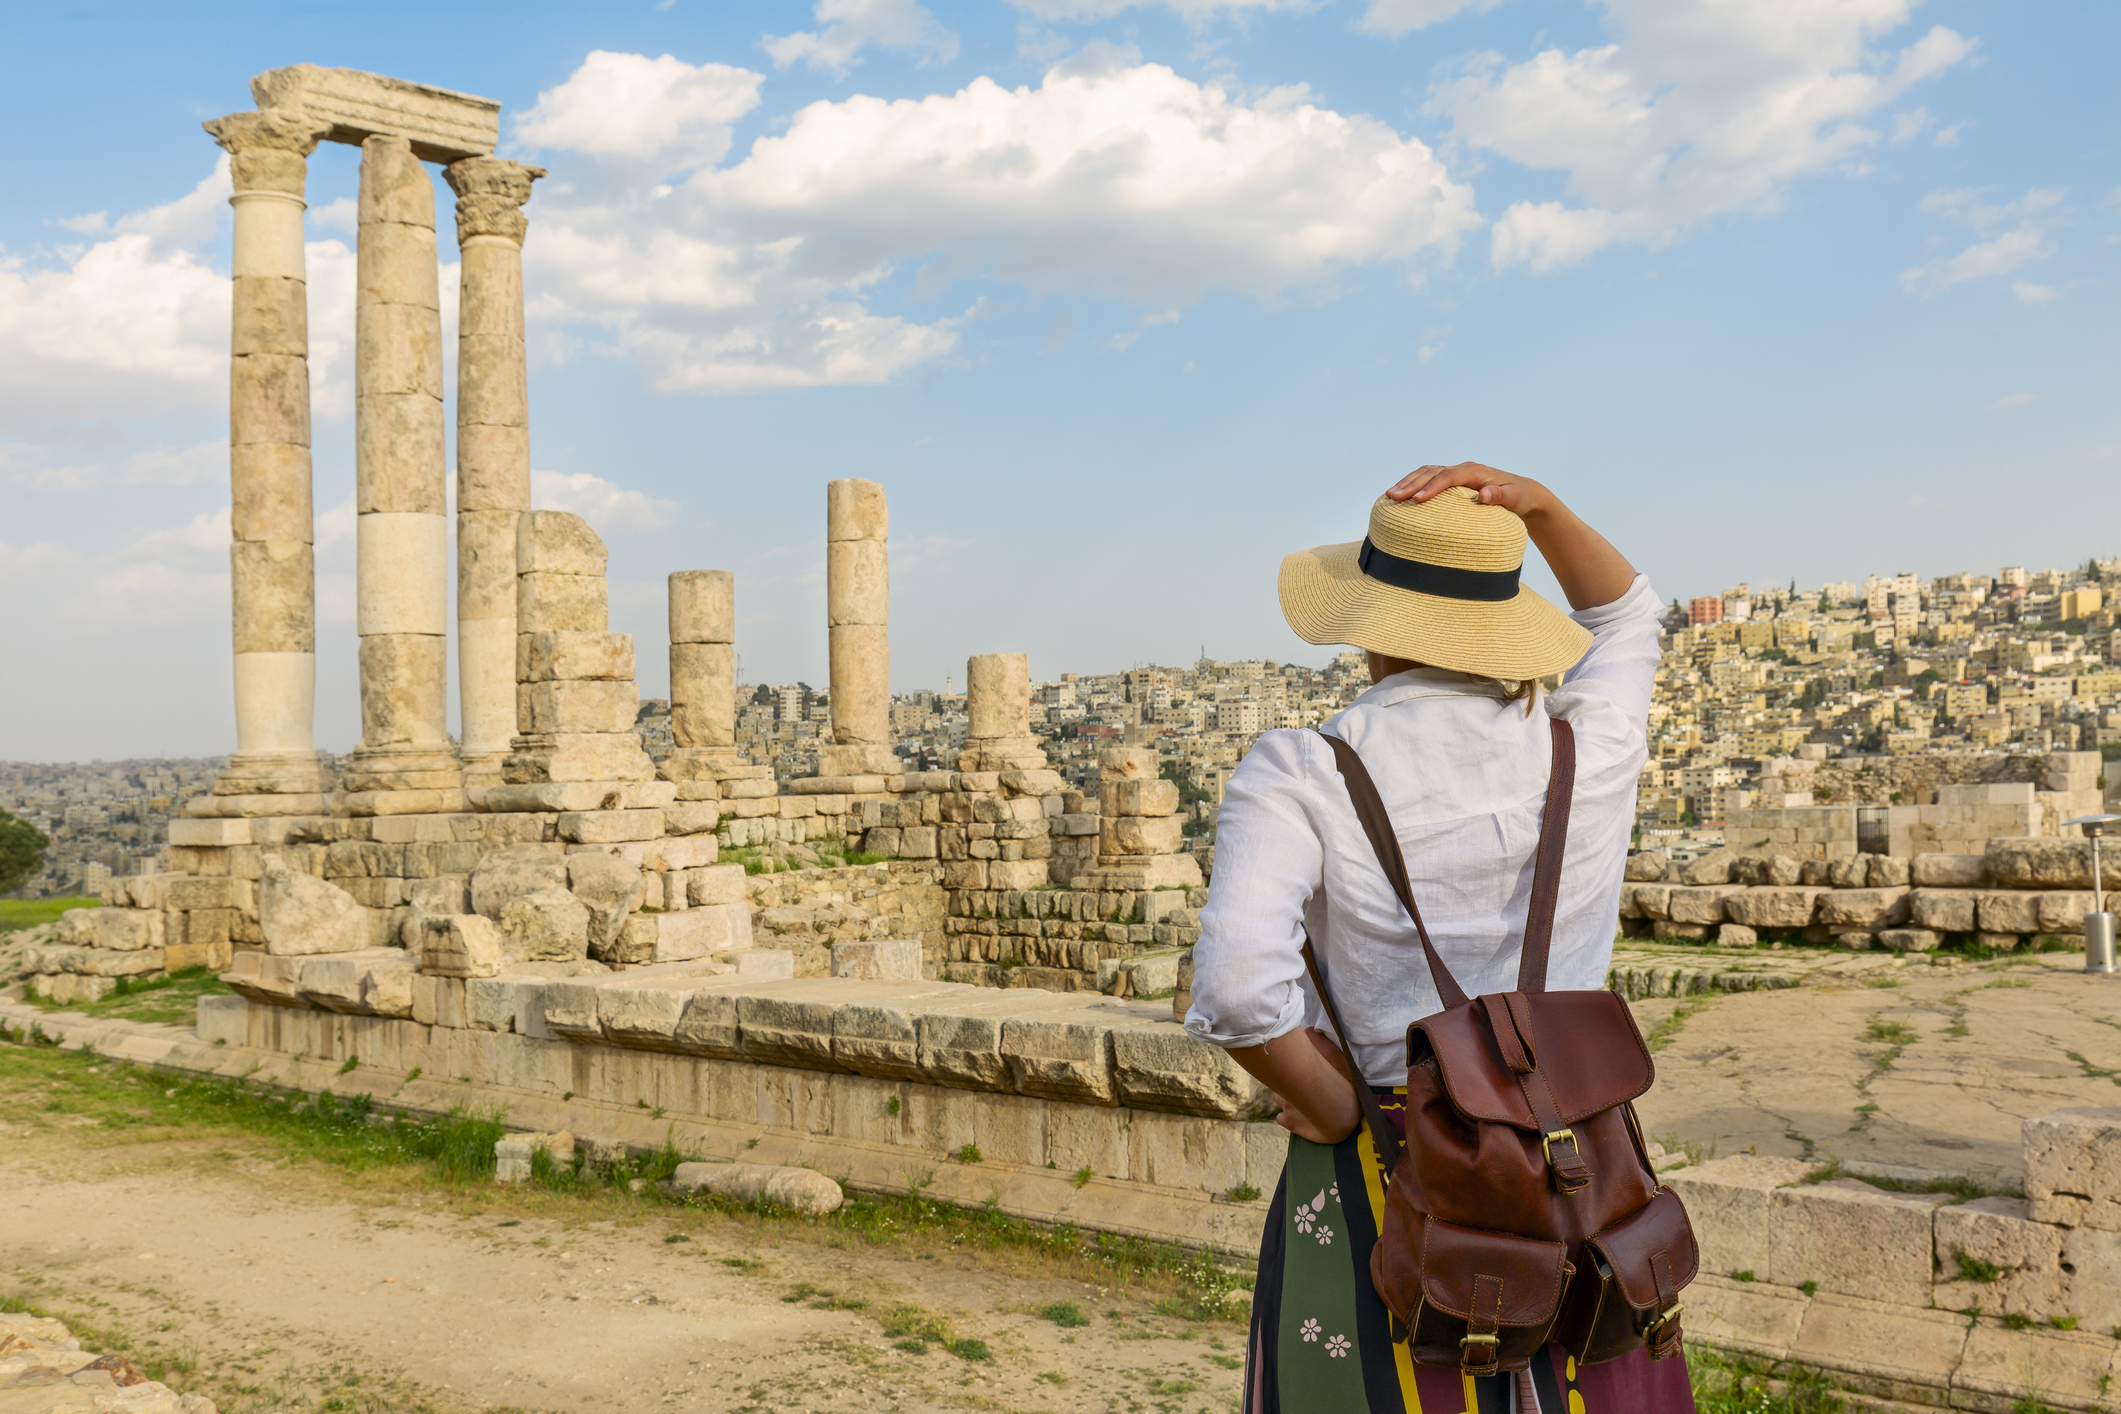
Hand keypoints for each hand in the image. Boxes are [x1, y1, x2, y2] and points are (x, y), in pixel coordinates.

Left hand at [1270, 1028, 1362, 1144]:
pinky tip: (1297, 1116)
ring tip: (1301, 1100)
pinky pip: (1281, 1118)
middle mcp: (1288, 1088)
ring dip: (1287, 1098)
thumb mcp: (1340, 1063)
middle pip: (1280, 1082)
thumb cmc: (1344, 1089)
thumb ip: (1324, 1046)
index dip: (1288, 1065)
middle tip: (1301, 1084)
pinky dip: (1287, 1117)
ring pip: (1279, 1098)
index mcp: (1298, 1075)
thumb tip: (1309, 1030)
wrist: (1344, 1119)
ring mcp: (1287, 1107)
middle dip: (1288, 1081)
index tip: (1295, 1066)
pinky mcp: (1290, 1123)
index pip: (1282, 1065)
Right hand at [1386, 462, 1551, 520]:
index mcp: (1475, 471)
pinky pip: (1428, 478)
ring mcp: (1455, 473)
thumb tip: (1484, 494)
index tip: (1418, 500)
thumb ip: (1501, 496)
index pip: (1449, 476)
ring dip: (1407, 482)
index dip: (1433, 487)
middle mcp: (1463, 469)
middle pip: (1432, 472)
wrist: (1521, 492)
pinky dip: (1413, 483)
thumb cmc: (1518, 497)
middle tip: (1393, 497)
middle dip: (1411, 484)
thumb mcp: (1515, 498)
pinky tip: (1401, 494)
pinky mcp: (1451, 480)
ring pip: (1426, 473)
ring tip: (1390, 496)